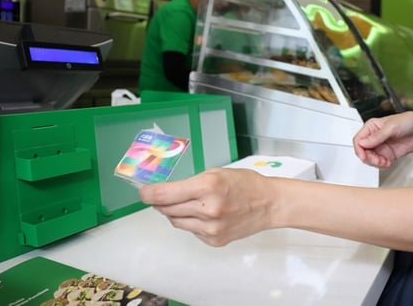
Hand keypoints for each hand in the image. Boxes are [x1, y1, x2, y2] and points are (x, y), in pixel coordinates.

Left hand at [139, 168, 273, 246]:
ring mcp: (211, 228)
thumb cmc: (245, 184)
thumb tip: (165, 193)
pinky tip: (204, 214)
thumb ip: (190, 183)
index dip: (149, 194)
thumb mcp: (216, 173)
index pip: (166, 194)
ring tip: (187, 204)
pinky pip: (191, 231)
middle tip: (160, 197)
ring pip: (177, 222)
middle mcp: (208, 209)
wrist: (269, 204)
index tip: (143, 193)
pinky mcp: (214, 240)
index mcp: (208, 186)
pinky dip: (191, 222)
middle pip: (168, 209)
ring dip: (175, 213)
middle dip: (161, 202)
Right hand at [353, 111, 412, 167]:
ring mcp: (381, 146)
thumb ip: (377, 136)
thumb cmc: (409, 121)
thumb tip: (363, 142)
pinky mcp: (388, 154)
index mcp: (372, 127)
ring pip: (370, 159)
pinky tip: (388, 163)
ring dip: (375, 163)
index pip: (358, 140)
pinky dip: (382, 165)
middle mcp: (374, 137)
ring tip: (384, 162)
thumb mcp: (392, 127)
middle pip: (363, 151)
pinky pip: (379, 163)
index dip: (359, 149)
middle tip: (377, 161)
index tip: (364, 156)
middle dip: (368, 158)